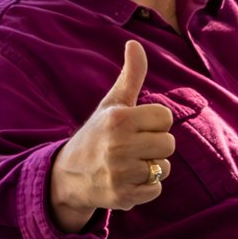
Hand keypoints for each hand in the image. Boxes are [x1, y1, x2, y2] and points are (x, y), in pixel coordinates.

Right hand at [48, 40, 175, 230]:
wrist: (68, 176)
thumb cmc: (97, 135)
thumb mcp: (111, 104)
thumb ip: (130, 75)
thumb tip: (135, 43)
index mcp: (119, 119)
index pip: (165, 117)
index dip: (154, 122)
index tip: (137, 126)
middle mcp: (119, 145)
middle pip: (169, 143)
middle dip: (155, 145)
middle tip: (134, 146)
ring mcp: (121, 173)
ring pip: (164, 168)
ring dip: (151, 167)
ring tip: (129, 163)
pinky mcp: (123, 196)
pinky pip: (156, 190)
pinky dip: (146, 187)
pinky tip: (127, 180)